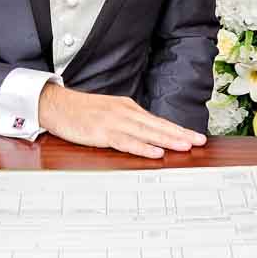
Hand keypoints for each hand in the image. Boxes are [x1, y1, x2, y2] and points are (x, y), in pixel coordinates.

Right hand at [36, 86, 205, 158]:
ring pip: (147, 133)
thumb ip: (128, 122)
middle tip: (200, 141)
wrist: (56, 104)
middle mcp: (125, 112)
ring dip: (167, 140)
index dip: (178, 129)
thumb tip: (148, 135)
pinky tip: (155, 152)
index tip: (196, 136)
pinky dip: (143, 147)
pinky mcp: (102, 132)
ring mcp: (114, 122)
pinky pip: (127, 142)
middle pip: (158, 125)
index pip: (158, 121)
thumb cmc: (81, 111)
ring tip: (185, 146)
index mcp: (128, 108)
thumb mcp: (109, 112)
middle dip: (180, 134)